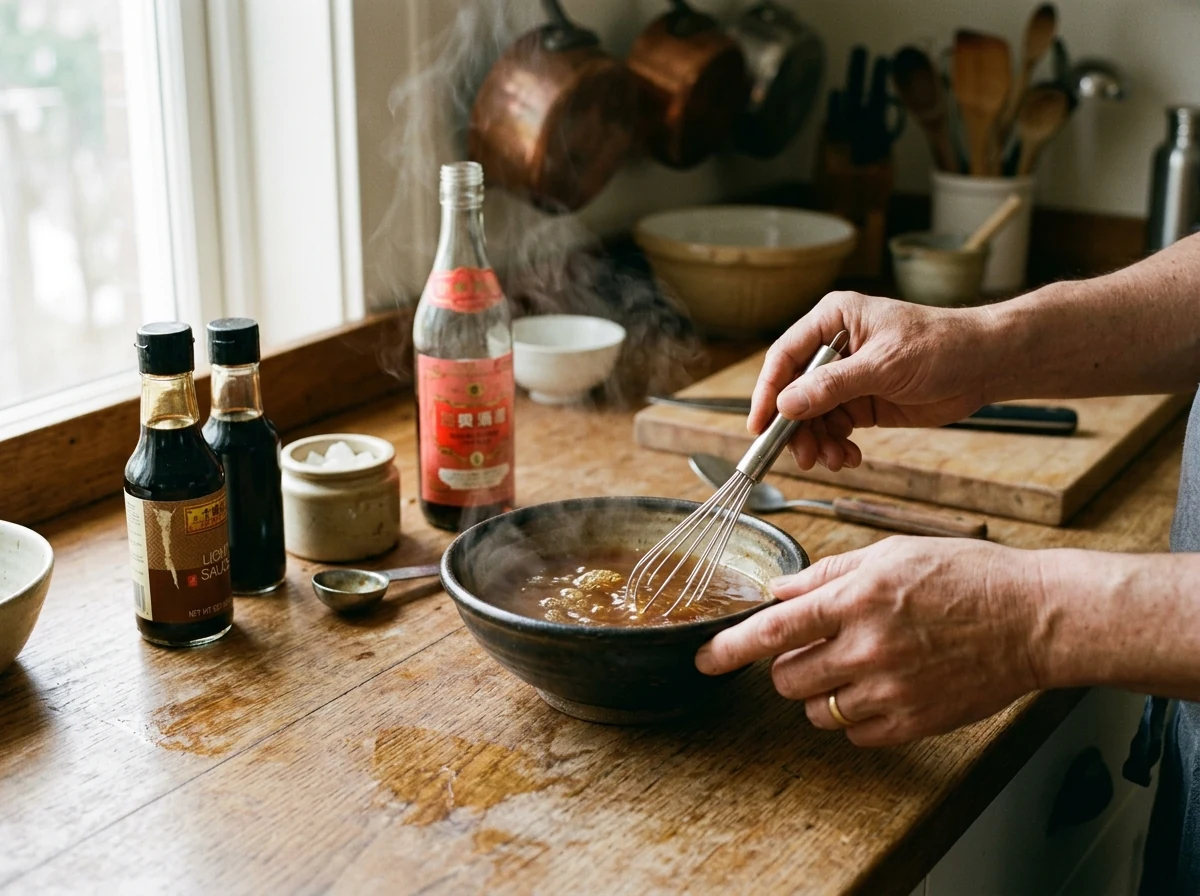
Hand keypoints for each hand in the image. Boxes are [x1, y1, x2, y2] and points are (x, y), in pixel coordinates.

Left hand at [695, 537, 1046, 746]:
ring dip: (821, 692)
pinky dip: (856, 715)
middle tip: (816, 649)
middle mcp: (867, 648)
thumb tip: (779, 590)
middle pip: (786, 679)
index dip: (729, 649)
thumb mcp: (891, 553)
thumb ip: (827, 574)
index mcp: (856, 599)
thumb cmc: (966, 577)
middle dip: (788, 666)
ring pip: (817, 710)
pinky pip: (855, 734)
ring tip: (855, 666)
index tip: (705, 660)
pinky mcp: (913, 724)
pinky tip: (881, 687)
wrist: (1032, 619)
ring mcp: (890, 691)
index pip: (772, 631)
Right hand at [749, 292, 997, 471]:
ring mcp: (847, 377)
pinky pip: (835, 428)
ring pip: (812, 416)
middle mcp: (833, 347)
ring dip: (819, 442)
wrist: (985, 364)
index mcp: (832, 320)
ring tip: (834, 461)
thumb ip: (832, 386)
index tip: (759, 426)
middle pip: (794, 393)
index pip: (785, 357)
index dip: (768, 393)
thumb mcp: (884, 365)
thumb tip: (786, 404)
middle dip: (797, 428)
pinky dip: (837, 446)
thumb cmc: (942, 345)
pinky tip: (849, 457)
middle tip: (804, 456)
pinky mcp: (861, 402)